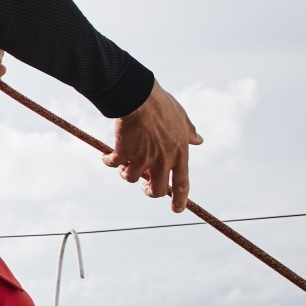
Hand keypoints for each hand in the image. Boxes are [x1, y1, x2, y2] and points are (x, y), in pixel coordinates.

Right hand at [105, 83, 202, 211]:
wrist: (138, 96)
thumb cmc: (161, 103)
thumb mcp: (181, 117)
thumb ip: (189, 131)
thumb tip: (199, 140)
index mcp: (179, 153)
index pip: (182, 184)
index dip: (180, 200)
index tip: (176, 209)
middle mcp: (162, 160)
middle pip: (157, 190)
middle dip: (149, 190)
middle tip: (144, 184)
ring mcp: (142, 158)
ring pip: (131, 178)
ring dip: (127, 172)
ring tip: (124, 162)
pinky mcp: (123, 152)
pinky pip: (113, 165)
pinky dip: (108, 162)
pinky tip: (106, 156)